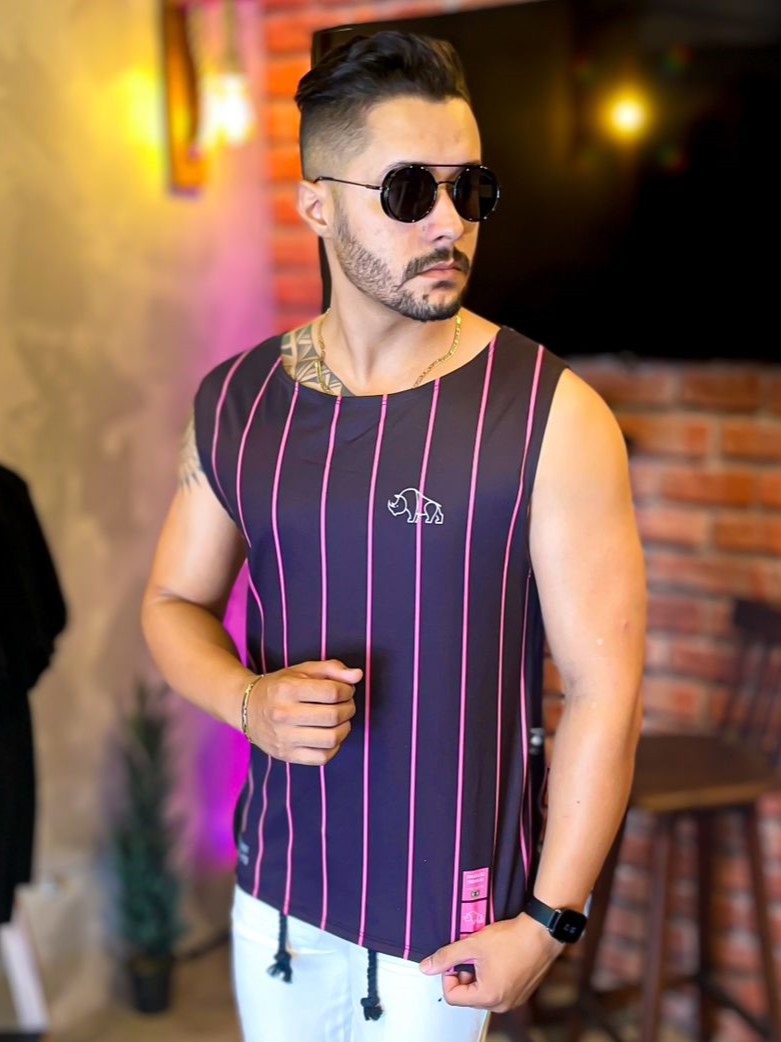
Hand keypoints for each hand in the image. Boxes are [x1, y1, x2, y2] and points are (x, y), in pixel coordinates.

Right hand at [247, 659, 361, 765]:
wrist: (247, 708)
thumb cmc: (280, 686)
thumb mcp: (302, 670)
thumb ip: (332, 669)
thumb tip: (357, 676)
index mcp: (287, 689)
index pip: (332, 692)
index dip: (347, 690)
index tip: (346, 690)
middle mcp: (283, 714)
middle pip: (333, 716)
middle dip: (349, 708)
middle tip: (346, 704)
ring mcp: (284, 738)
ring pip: (331, 739)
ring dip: (344, 728)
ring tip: (340, 720)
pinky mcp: (286, 755)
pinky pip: (322, 757)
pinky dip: (333, 747)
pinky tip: (329, 735)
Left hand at [419, 913, 562, 1012]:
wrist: (541, 932)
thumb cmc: (510, 938)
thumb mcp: (472, 944)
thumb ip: (446, 957)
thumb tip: (425, 967)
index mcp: (487, 997)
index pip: (452, 996)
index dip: (448, 975)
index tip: (456, 958)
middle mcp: (501, 1005)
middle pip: (467, 997)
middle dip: (464, 975)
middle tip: (472, 955)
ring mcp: (513, 1001)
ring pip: (482, 993)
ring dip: (478, 976)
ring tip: (486, 955)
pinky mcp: (521, 994)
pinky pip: (497, 991)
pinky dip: (492, 977)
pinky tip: (499, 959)